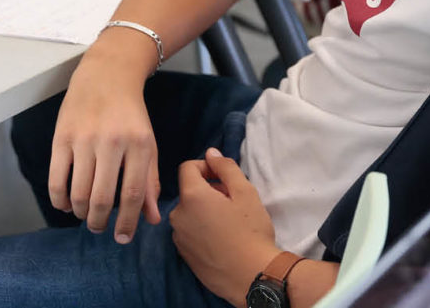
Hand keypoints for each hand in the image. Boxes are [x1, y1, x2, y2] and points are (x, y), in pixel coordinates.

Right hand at [48, 47, 160, 242]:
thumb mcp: (148, 143)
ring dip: (80, 213)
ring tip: (85, 214)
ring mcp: (84, 140)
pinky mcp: (61, 138)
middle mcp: (112, 142)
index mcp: (140, 143)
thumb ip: (150, 180)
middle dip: (99, 222)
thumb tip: (152, 218)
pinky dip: (59, 201)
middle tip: (99, 228)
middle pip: (102, 199)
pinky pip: (56, 181)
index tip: (123, 238)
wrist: (107, 76)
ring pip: (78, 194)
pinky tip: (66, 205)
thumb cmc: (131, 114)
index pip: (132, 194)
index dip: (127, 222)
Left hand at [170, 148, 278, 306]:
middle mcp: (178, 216)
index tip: (223, 177)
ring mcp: (179, 239)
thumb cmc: (250, 230)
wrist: (250, 275)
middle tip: (232, 200)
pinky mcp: (183, 256)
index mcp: (192, 197)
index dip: (206, 166)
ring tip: (228, 221)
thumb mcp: (245, 191)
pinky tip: (222, 238)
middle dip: (208, 189)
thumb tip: (210, 153)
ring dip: (205, 209)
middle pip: (189, 191)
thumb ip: (225, 167)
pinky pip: (189, 231)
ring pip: (189, 211)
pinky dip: (201, 227)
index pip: (187, 167)